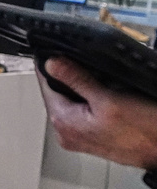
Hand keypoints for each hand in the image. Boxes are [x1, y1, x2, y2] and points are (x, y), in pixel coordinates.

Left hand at [37, 56, 156, 168]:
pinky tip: (106, 96)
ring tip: (100, 82)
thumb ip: (77, 80)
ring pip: (70, 101)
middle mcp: (65, 132)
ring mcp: (78, 136)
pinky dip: (90, 100)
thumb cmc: (143, 132)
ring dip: (81, 88)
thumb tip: (52, 63)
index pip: (44, 85)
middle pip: (56, 93)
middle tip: (85, 66)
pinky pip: (82, 111)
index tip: (55, 51)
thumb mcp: (109, 99)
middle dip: (68, 77)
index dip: (49, 65)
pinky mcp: (91, 136)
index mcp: (62, 122)